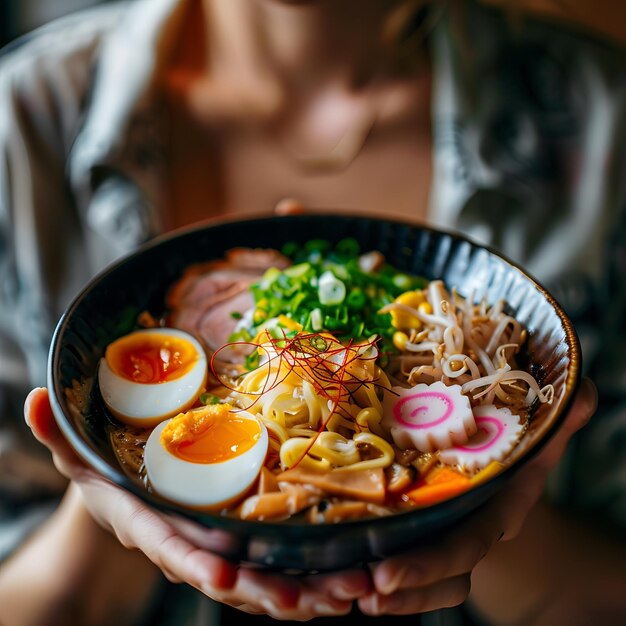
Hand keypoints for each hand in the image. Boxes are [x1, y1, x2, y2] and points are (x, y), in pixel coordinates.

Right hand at [24, 388, 371, 618]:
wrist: (135, 483)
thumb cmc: (108, 466)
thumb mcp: (80, 448)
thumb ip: (58, 431)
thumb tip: (32, 400)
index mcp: (149, 522)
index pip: (170, 546)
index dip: (194, 564)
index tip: (224, 578)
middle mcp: (186, 543)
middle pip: (227, 574)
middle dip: (266, 591)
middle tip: (310, 600)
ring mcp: (217, 546)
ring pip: (260, 576)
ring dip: (302, 588)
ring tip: (345, 590)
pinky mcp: (241, 539)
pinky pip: (273, 561)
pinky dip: (308, 572)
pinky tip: (346, 574)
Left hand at [358, 378, 597, 615]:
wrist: (500, 459)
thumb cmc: (519, 449)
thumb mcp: (539, 434)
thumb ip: (562, 418)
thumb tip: (585, 393)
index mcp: (491, 514)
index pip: (462, 547)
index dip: (428, 565)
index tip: (387, 575)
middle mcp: (462, 530)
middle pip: (431, 571)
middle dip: (398, 584)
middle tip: (360, 589)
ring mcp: (436, 528)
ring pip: (411, 572)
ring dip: (376, 585)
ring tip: (341, 589)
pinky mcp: (411, 519)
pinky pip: (390, 550)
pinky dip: (364, 562)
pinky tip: (335, 571)